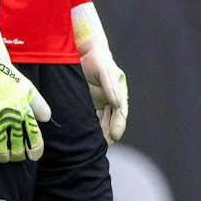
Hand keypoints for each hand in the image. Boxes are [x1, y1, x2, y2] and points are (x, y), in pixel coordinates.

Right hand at [0, 19, 51, 162]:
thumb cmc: (12, 78)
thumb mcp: (30, 90)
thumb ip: (40, 106)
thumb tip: (46, 120)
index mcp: (26, 111)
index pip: (34, 138)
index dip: (35, 151)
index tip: (34, 156)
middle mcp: (13, 117)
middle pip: (17, 147)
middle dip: (18, 156)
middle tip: (17, 156)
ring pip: (0, 148)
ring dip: (3, 156)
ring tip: (4, 157)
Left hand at [72, 2, 128, 141]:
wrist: (81, 52)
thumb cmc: (95, 59)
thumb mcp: (104, 70)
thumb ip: (110, 86)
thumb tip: (117, 104)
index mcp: (118, 93)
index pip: (120, 113)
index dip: (118, 125)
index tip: (115, 136)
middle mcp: (111, 100)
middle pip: (112, 121)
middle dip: (109, 134)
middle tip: (104, 147)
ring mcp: (100, 103)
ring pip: (102, 122)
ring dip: (100, 134)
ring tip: (95, 148)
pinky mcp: (89, 104)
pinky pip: (92, 120)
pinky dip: (91, 130)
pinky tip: (86, 140)